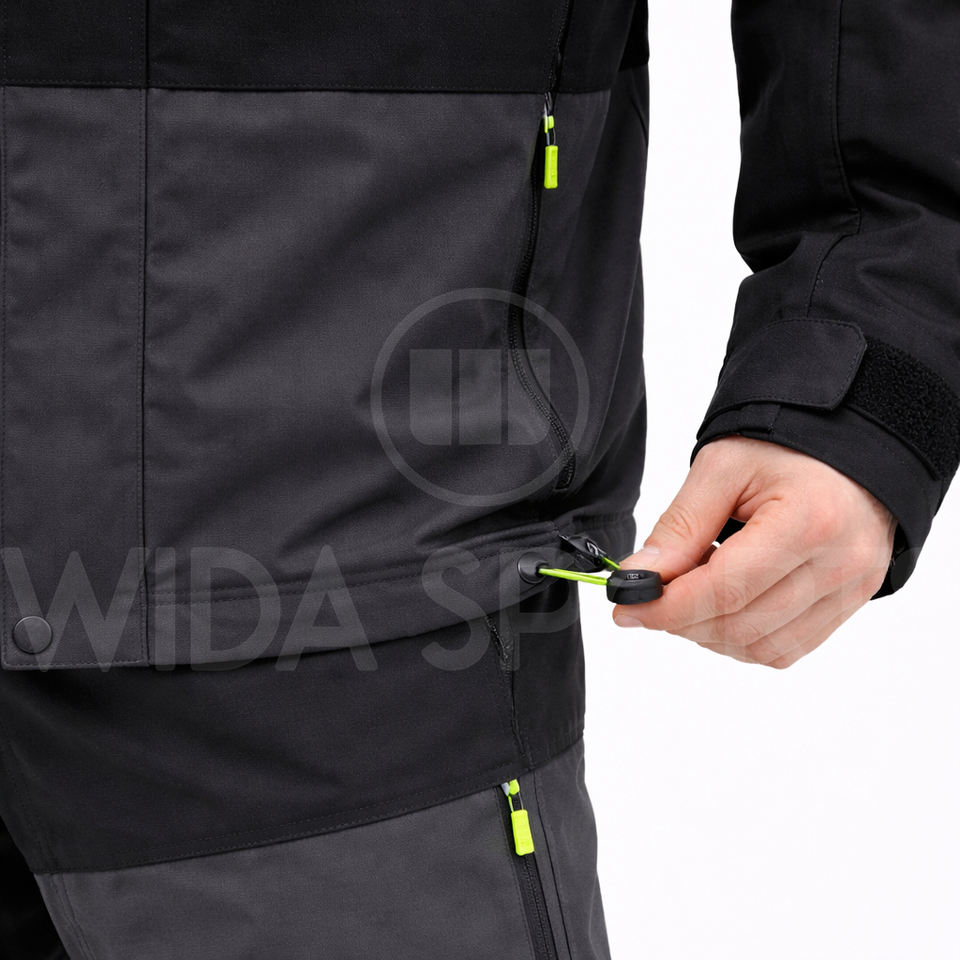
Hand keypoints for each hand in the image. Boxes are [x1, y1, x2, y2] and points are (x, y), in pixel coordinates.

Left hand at [612, 436, 896, 667]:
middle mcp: (839, 564)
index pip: (725, 590)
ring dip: (709, 634)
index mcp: (809, 521)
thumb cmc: (786, 445)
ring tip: (690, 594)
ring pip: (761, 647)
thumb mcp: (721, 468)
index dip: (667, 608)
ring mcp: (850, 590)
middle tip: (649, 599)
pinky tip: (722, 608)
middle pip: (741, 625)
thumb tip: (640, 577)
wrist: (848, 445)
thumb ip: (680, 526)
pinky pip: (785, 649)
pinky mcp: (849, 604)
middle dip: (681, 621)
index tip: (626, 608)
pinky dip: (741, 640)